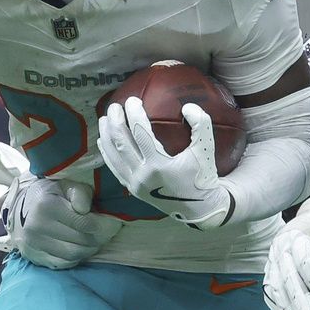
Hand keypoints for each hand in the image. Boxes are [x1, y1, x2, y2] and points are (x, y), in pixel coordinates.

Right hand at [0, 174, 121, 268]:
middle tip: (108, 232)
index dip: (105, 225)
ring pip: (74, 255)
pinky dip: (77, 258)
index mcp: (46, 206)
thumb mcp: (66, 185)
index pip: (85, 223)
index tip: (113, 222)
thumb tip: (85, 209)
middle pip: (82, 241)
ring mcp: (34, 244)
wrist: (23, 209)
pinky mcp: (34, 257)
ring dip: (90, 249)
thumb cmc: (52, 194)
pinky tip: (80, 247)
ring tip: (95, 240)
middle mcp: (37, 227)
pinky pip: (64, 263)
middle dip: (100, 238)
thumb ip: (80, 193)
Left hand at [97, 98, 231, 227]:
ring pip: (113, 156)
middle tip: (115, 106)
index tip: (132, 100)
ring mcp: (135, 184)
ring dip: (106, 135)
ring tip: (105, 118)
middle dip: (115, 122)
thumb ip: (201, 124)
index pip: (140, 133)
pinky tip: (103, 140)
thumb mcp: (206, 150)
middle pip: (121, 143)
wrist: (199, 210)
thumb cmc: (203, 177)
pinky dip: (107, 153)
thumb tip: (187, 106)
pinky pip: (114, 169)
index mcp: (159, 165)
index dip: (134, 114)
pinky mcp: (132, 189)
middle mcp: (143, 176)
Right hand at [262, 184, 309, 309]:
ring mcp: (273, 259)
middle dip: (296, 300)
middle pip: (285, 276)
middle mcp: (279, 247)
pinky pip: (271, 290)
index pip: (303, 260)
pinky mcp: (272, 270)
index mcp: (296, 234)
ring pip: (276, 286)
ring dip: (285, 309)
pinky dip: (278, 306)